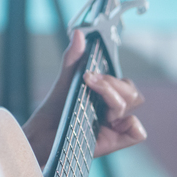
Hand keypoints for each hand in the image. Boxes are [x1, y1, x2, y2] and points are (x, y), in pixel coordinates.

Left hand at [24, 29, 146, 163]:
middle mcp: (112, 111)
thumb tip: (79, 33)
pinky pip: (138, 132)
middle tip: (90, 84)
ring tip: (92, 100)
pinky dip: (131, 124)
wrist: (39, 135)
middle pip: (132, 93)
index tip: (88, 75)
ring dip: (114, 98)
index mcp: (105, 97)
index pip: (124, 83)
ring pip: (133, 105)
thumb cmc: (52, 111)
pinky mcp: (112, 142)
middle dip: (112, 85)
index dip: (110, 78)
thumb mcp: (64, 81)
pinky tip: (109, 121)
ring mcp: (113, 127)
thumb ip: (74, 58)